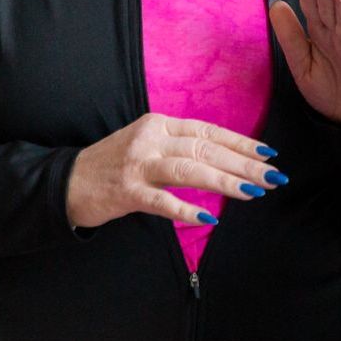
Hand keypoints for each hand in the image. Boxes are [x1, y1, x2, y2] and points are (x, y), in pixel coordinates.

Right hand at [66, 113, 283, 228]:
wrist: (67, 181)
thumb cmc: (115, 164)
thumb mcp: (149, 143)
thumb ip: (180, 145)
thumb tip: (225, 157)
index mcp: (160, 123)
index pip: (209, 131)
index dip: (241, 142)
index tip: (268, 153)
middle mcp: (152, 138)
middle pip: (206, 149)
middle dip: (244, 163)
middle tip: (273, 176)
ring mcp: (139, 164)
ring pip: (190, 169)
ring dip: (225, 181)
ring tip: (254, 191)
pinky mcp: (126, 191)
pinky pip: (162, 201)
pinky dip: (187, 209)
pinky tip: (209, 217)